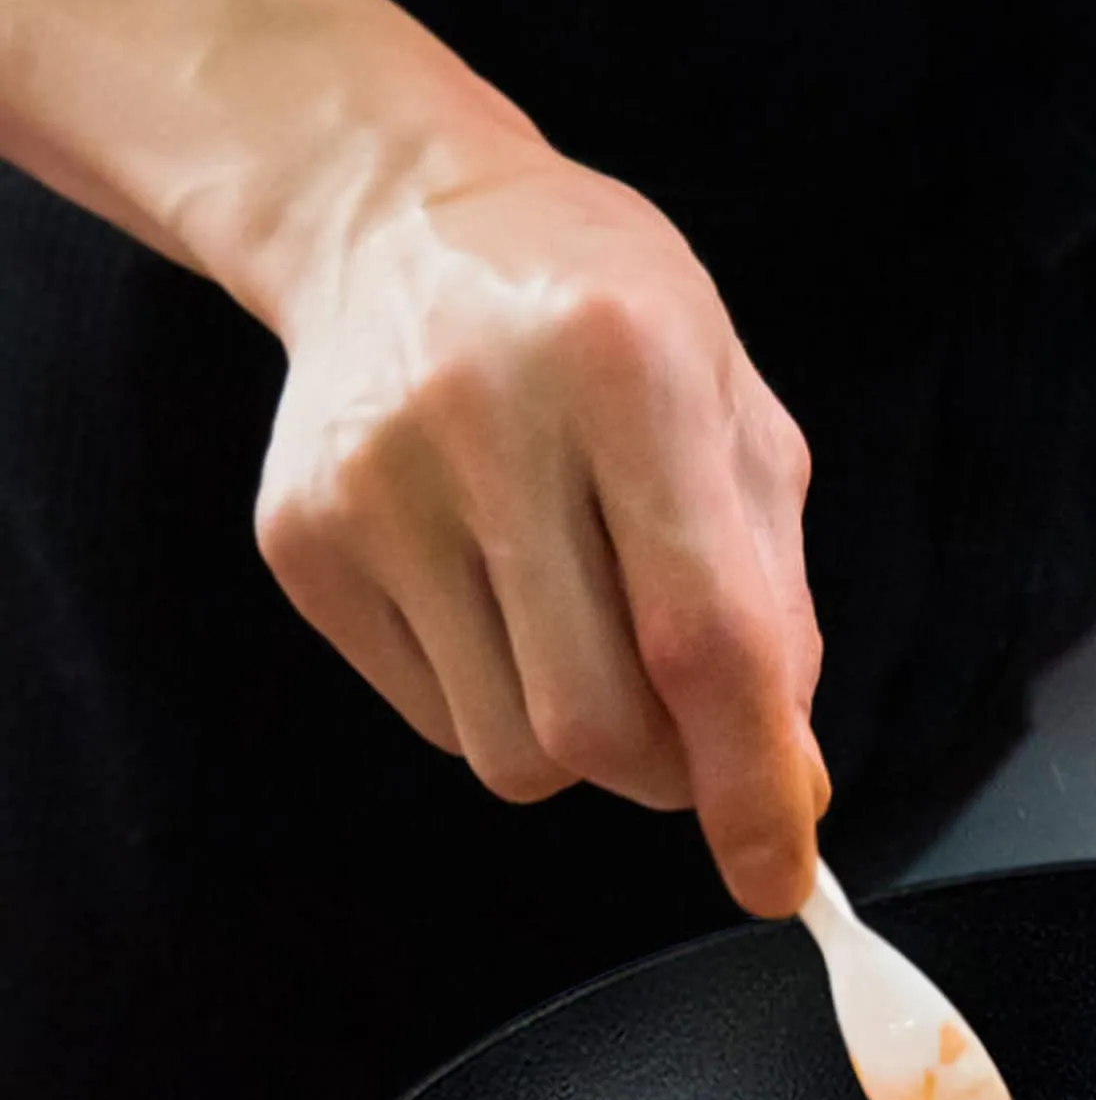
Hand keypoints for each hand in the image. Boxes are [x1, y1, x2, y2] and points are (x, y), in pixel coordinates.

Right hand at [254, 148, 827, 915]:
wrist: (398, 223)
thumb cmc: (606, 327)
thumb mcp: (735, 422)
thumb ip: (778, 607)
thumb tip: (790, 785)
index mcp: (628, 370)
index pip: (704, 637)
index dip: (751, 781)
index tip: (779, 876)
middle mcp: (485, 422)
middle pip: (597, 725)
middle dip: (670, 772)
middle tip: (691, 728)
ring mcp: (373, 486)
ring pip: (511, 753)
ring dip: (581, 746)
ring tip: (585, 631)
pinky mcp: (300, 541)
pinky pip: (437, 724)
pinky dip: (498, 704)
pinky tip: (498, 594)